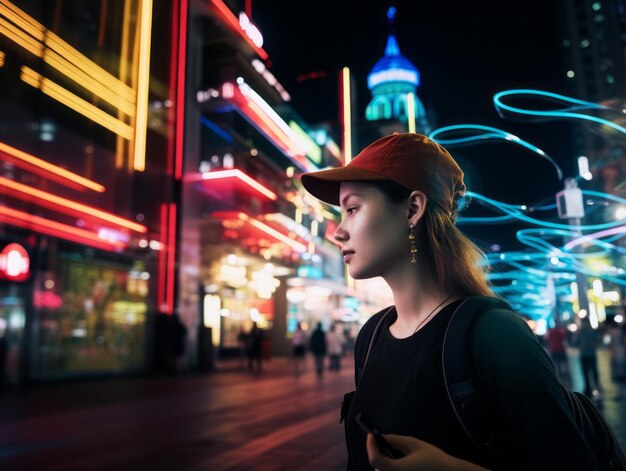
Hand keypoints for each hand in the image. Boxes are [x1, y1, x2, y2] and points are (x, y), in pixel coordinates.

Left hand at [366, 433, 489, 470]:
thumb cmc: (434, 459)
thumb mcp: (414, 444)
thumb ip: (395, 440)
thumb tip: (380, 437)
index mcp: (399, 470)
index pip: (375, 460)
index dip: (370, 446)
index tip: (371, 435)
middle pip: (377, 468)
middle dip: (377, 454)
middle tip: (380, 442)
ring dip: (383, 463)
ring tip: (395, 454)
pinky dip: (390, 468)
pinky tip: (400, 463)